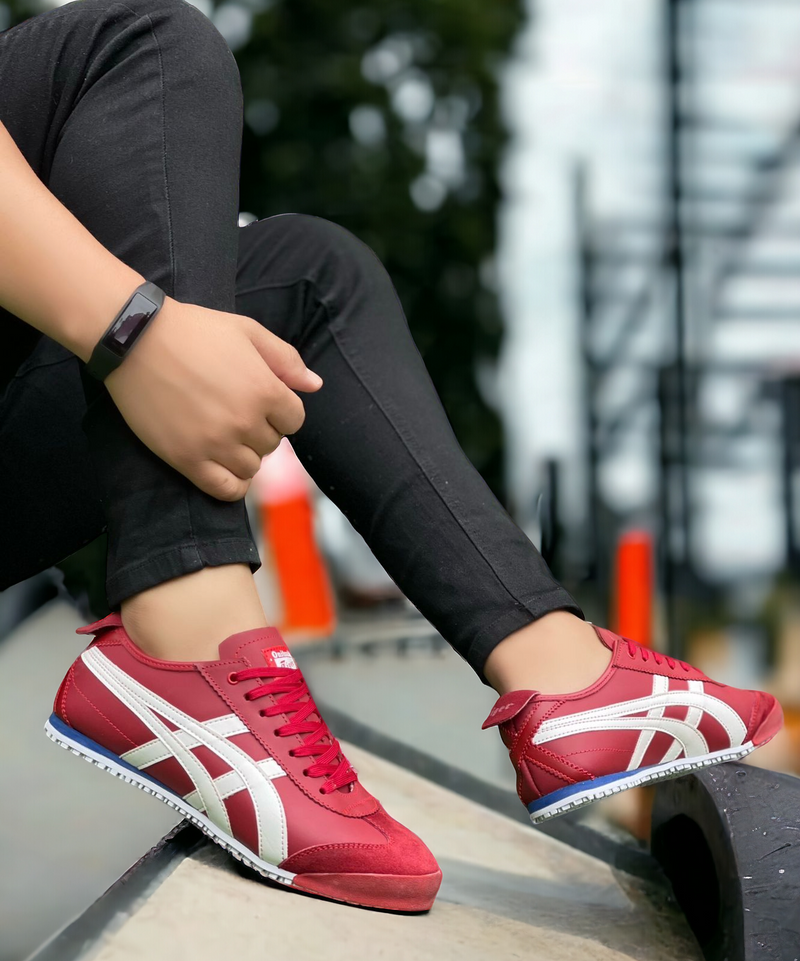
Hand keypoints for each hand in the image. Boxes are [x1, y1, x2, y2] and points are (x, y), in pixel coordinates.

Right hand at [106, 298, 320, 500]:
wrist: (135, 339)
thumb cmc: (193, 329)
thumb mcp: (247, 331)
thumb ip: (285, 359)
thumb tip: (315, 385)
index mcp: (265, 390)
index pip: (295, 420)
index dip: (281, 411)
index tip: (261, 401)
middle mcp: (245, 422)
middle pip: (272, 444)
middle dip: (260, 430)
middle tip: (235, 413)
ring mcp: (216, 444)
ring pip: (251, 468)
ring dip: (244, 454)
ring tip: (224, 434)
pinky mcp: (187, 460)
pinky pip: (225, 490)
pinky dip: (233, 485)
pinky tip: (225, 468)